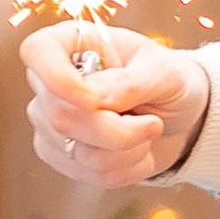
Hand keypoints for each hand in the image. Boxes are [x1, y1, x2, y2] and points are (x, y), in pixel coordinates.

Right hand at [22, 24, 210, 187]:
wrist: (182, 118)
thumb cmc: (171, 82)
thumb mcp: (166, 73)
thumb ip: (130, 83)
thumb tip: (94, 99)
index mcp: (70, 44)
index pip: (37, 52)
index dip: (58, 79)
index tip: (93, 100)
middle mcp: (49, 82)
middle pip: (61, 117)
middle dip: (118, 131)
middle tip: (154, 124)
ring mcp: (49, 121)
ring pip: (77, 153)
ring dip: (130, 151)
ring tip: (148, 133)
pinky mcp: (61, 155)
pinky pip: (90, 174)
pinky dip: (128, 170)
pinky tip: (141, 153)